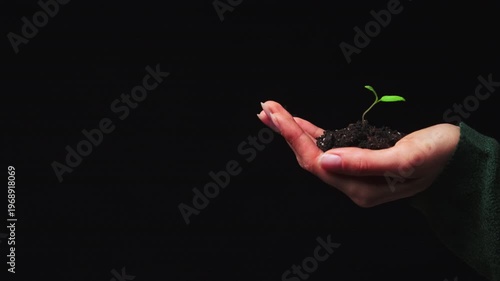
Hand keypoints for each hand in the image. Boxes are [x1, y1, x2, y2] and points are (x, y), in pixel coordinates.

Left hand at [257, 100, 459, 206]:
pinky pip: (328, 146)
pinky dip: (310, 132)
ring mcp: (353, 173)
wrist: (456, 158)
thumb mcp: (405, 159)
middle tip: (266, 109)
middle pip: (309, 157)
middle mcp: (352, 184)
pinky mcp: (358, 159)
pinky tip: (296, 123)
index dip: (294, 137)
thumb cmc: (437, 156)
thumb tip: (326, 160)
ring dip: (293, 131)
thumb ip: (365, 162)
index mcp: (360, 188)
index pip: (317, 162)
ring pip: (315, 151)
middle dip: (286, 132)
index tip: (276, 115)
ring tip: (272, 113)